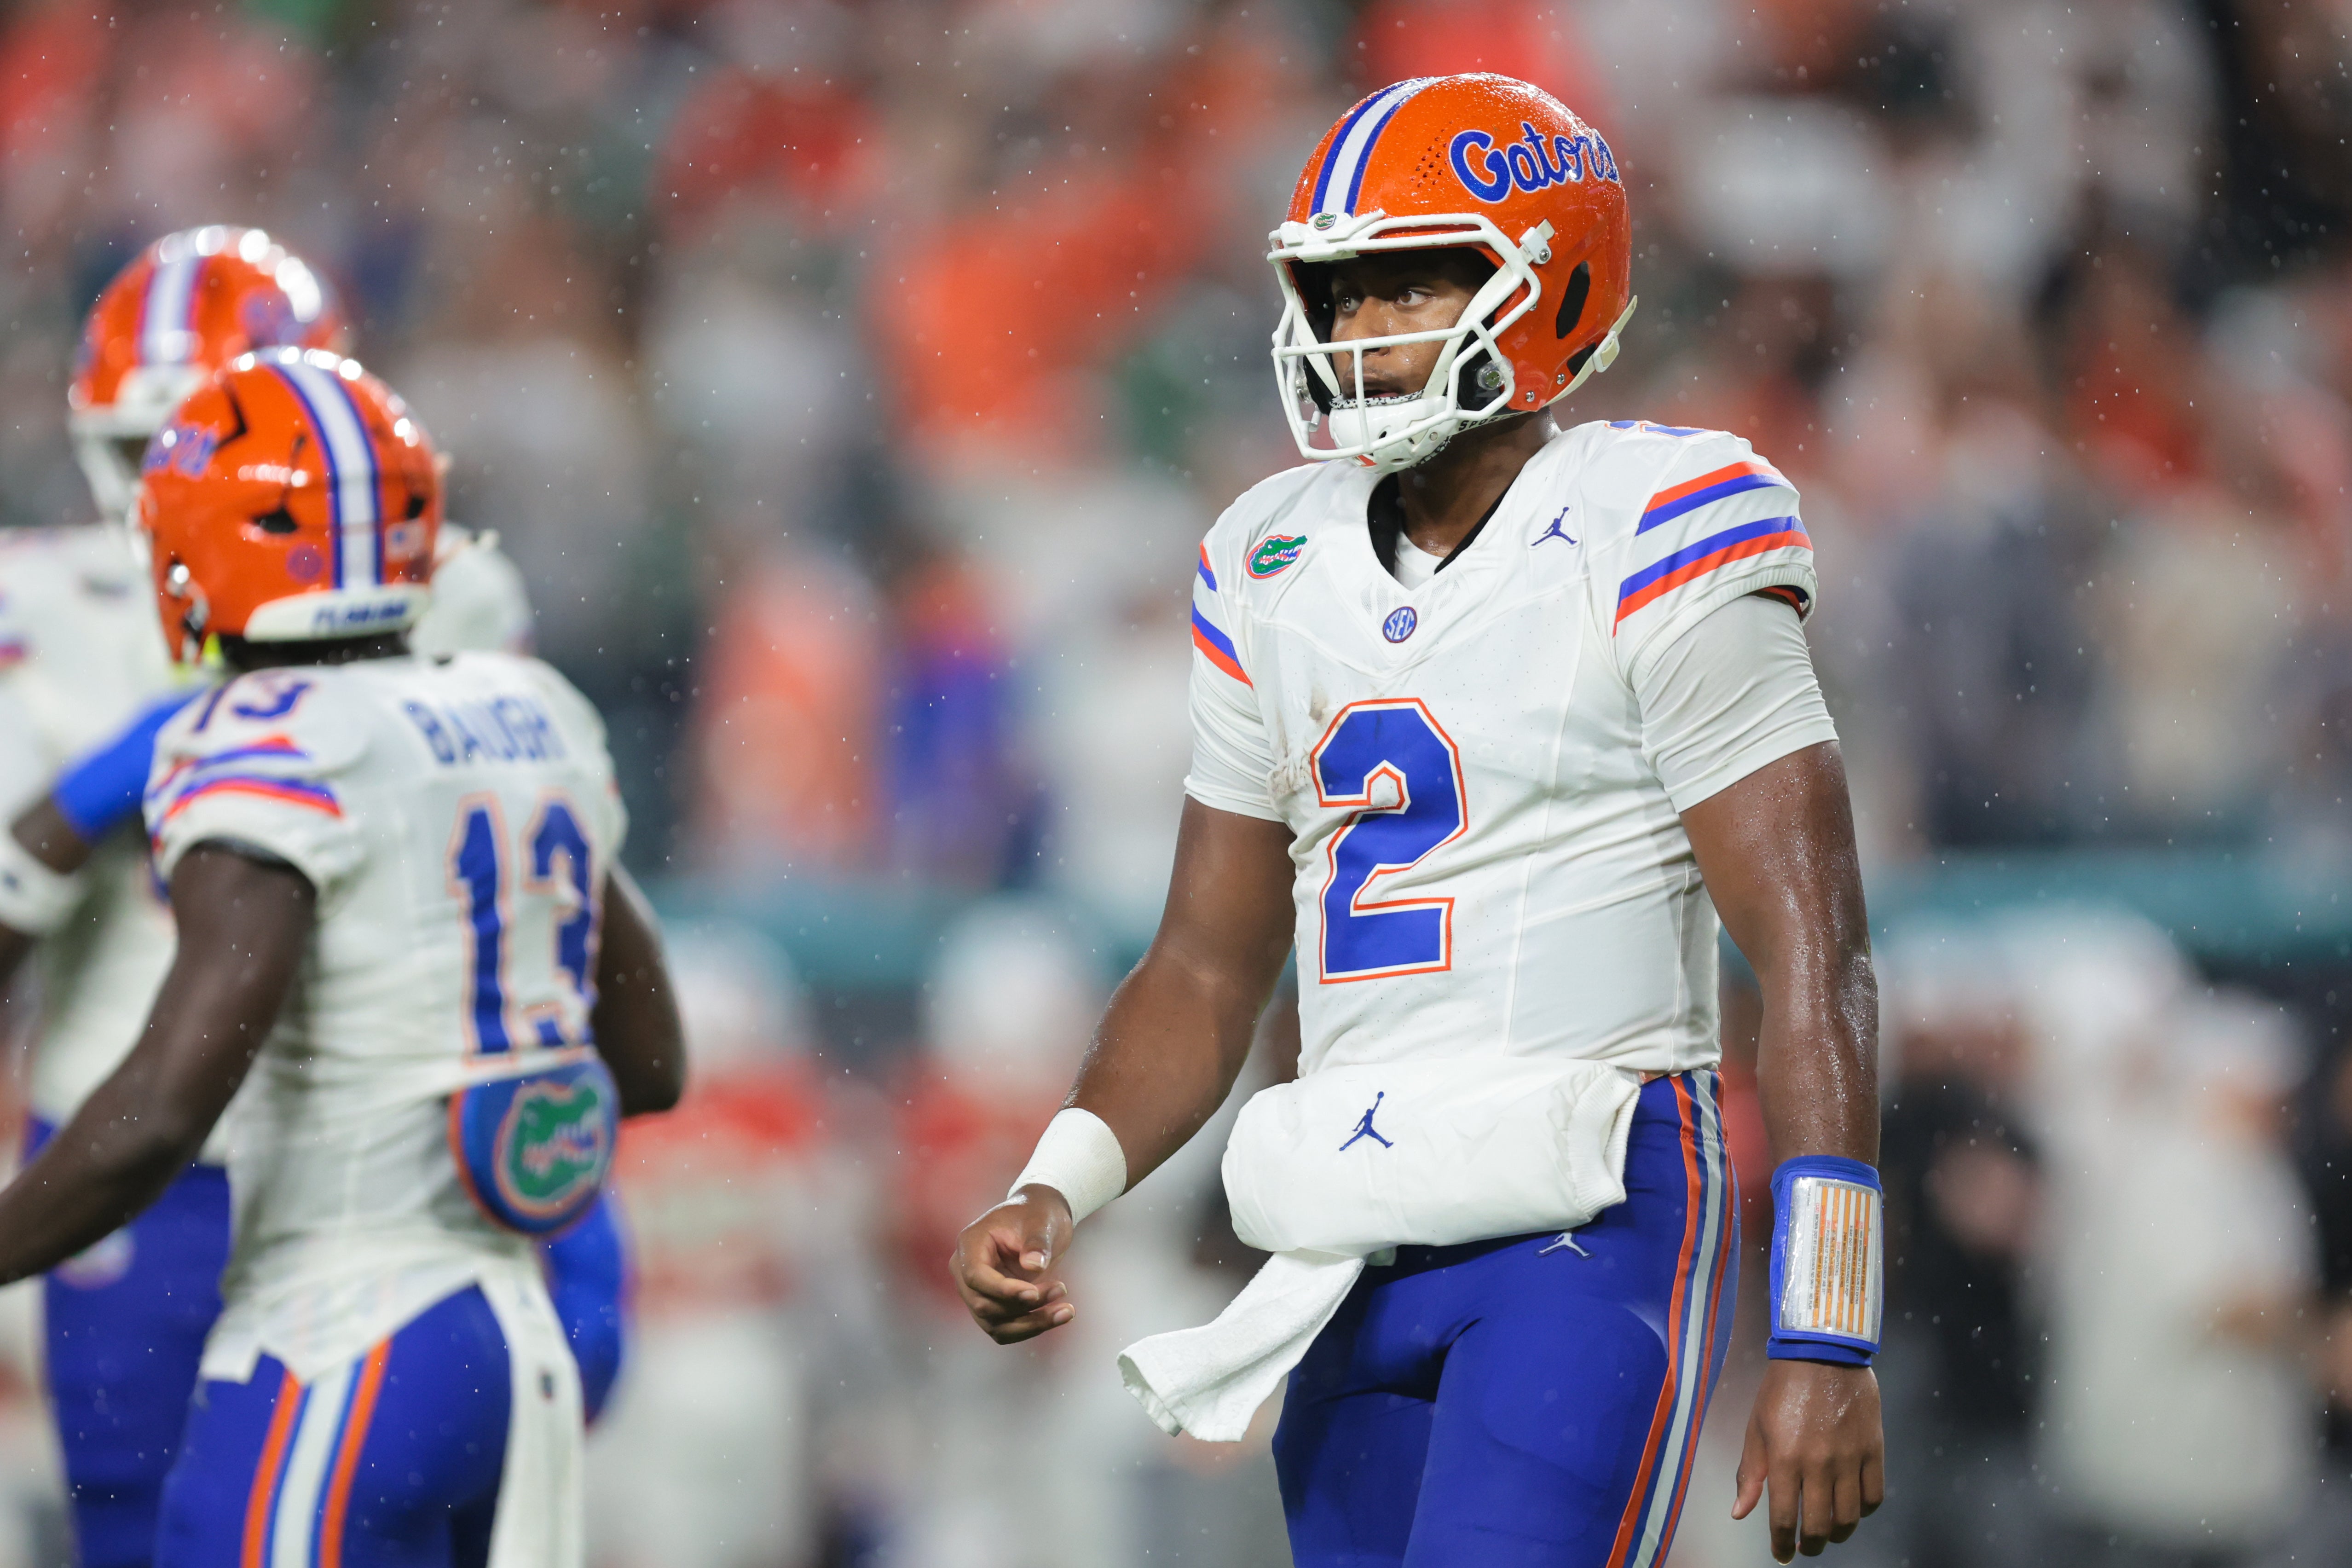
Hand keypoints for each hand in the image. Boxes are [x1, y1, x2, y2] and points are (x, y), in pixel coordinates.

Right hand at [950, 1184, 1076, 1343]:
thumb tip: (1034, 1265)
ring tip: (1067, 1311)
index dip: (1002, 1290)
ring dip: (1031, 1323)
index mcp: (970, 1244)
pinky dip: (1031, 1327)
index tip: (1033, 1293)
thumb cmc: (1037, 1214)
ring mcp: (977, 1291)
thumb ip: (1037, 1242)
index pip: (975, 1276)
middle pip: (983, 1305)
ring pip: (995, 1324)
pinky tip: (1059, 1316)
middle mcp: (966, 1270)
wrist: (1041, 1220)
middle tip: (1061, 1290)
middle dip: (1023, 1306)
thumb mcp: (1041, 1221)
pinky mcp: (993, 1305)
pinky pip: (1005, 1328)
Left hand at [1732, 1359, 1883, 1560]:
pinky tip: (1852, 1508)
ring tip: (1828, 1532)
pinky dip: (1863, 1511)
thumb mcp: (1756, 1427)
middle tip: (1805, 1546)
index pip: (1782, 1518)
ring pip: (1849, 1517)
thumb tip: (1739, 1513)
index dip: (1781, 1543)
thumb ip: (1750, 1472)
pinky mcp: (1874, 1450)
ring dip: (1837, 1534)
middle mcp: (1818, 1464)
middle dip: (1810, 1545)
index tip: (1781, 1554)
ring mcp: (1849, 1458)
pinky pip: (1874, 1496)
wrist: (1823, 1351)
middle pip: (1819, 1525)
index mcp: (1784, 1458)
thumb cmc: (1782, 1388)